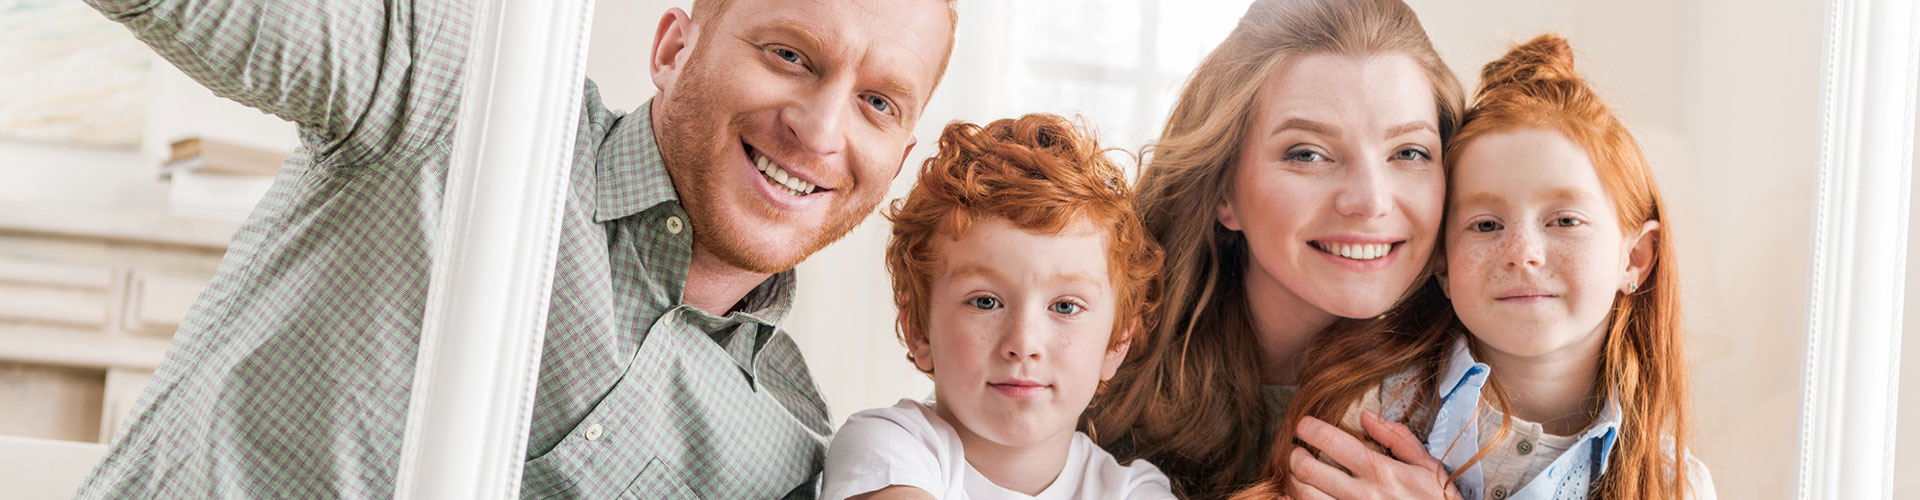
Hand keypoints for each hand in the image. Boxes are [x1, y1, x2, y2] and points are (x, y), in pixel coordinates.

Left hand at [1287, 411, 1461, 499]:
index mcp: (1381, 472)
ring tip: (1297, 473)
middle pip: (1308, 469)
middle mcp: (1363, 495)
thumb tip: (1366, 415)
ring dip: (1293, 480)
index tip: (1304, 425)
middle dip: (1294, 455)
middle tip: (1297, 450)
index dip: (1310, 429)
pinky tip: (1299, 495)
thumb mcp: (1427, 467)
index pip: (1333, 442)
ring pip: (1303, 495)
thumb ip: (1398, 438)